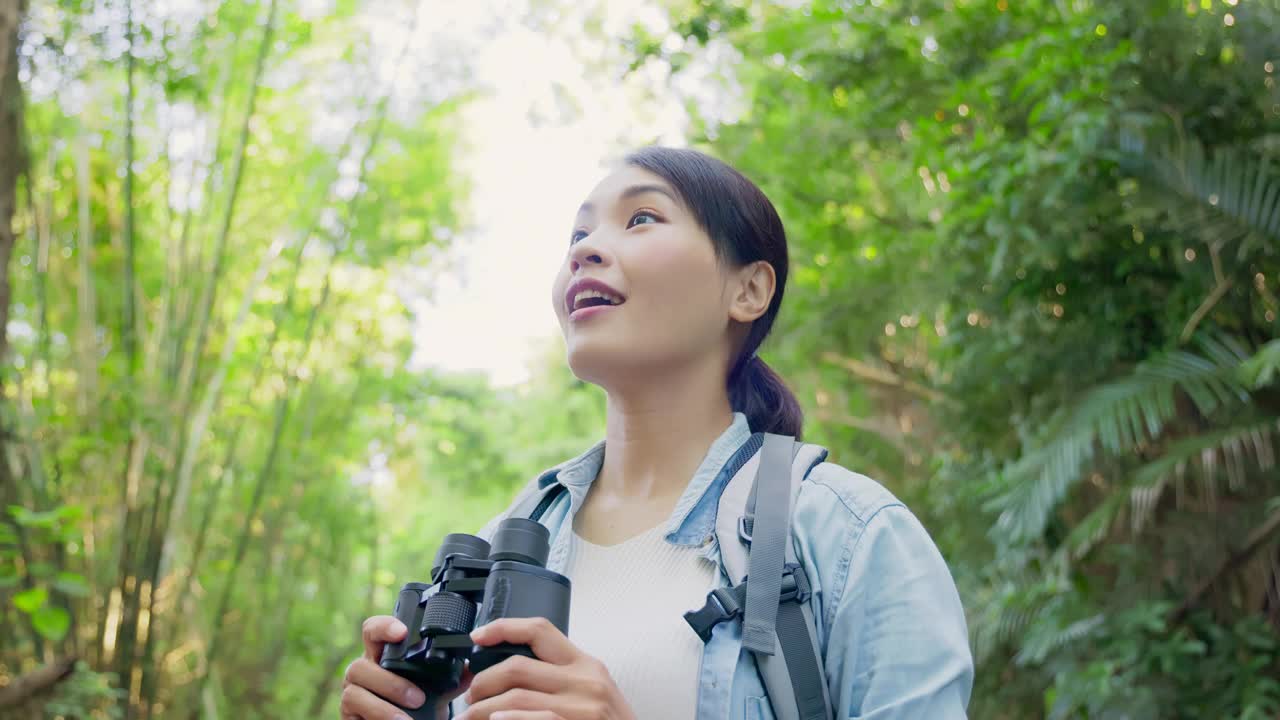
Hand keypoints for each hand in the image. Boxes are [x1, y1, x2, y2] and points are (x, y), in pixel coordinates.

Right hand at [340, 615, 472, 719]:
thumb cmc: (417, 709)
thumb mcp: (436, 692)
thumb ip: (451, 678)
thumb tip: (470, 667)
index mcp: (384, 657)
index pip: (374, 631)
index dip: (384, 626)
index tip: (403, 632)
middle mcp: (364, 670)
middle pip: (362, 662)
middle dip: (390, 681)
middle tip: (418, 698)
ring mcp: (352, 690)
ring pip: (357, 686)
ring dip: (385, 702)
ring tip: (406, 718)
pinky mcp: (347, 712)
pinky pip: (354, 708)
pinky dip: (377, 715)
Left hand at [457, 617, 634, 719]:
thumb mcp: (592, 692)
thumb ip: (560, 678)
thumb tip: (511, 674)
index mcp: (586, 665)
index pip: (540, 630)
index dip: (504, 627)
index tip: (478, 635)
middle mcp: (585, 682)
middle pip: (517, 666)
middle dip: (482, 682)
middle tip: (469, 697)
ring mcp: (580, 708)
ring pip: (514, 697)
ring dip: (482, 709)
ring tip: (471, 717)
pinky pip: (532, 719)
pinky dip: (506, 719)